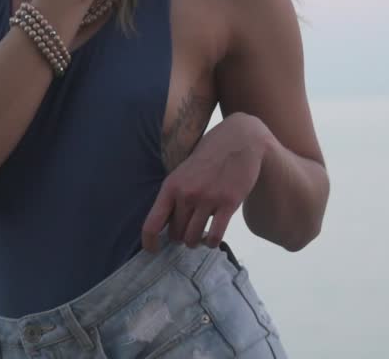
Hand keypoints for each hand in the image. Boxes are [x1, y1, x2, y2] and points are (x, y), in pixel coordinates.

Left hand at [141, 113, 269, 251]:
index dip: (149, 242)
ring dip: (196, 241)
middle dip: (180, 237)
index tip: (153, 250)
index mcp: (171, 186)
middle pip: (175, 234)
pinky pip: (215, 236)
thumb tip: (166, 223)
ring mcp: (208, 199)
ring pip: (193, 238)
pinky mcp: (228, 203)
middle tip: (187, 233)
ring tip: (200, 236)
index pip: (152, 224)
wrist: (239, 139)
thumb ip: (175, 194)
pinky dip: (211, 242)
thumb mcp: (183, 171)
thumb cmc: (210, 155)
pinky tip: (212, 239)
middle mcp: (186, 194)